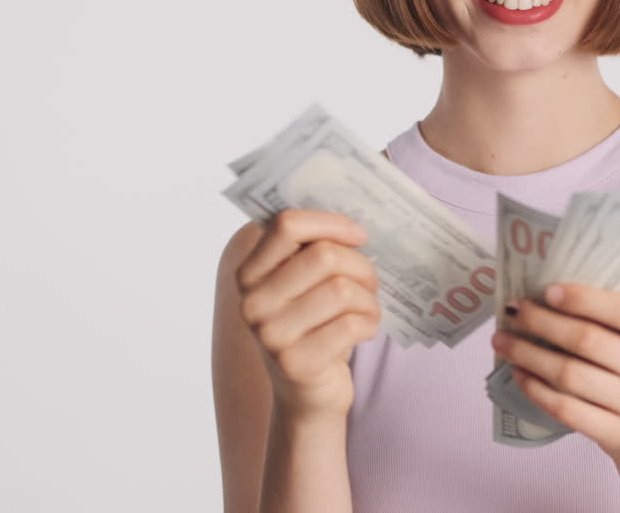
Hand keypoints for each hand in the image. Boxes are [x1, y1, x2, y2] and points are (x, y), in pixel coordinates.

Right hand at [236, 208, 380, 420]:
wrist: (308, 396)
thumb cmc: (313, 329)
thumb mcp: (301, 288)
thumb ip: (311, 252)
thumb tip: (352, 223)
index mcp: (249, 274)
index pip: (287, 225)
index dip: (330, 223)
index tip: (358, 235)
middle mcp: (252, 303)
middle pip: (324, 256)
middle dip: (360, 266)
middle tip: (370, 282)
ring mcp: (271, 336)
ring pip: (342, 289)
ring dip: (368, 298)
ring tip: (368, 309)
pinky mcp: (297, 363)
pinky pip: (351, 324)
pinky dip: (369, 323)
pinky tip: (365, 330)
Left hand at [491, 282, 619, 465]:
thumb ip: (612, 318)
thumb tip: (547, 293)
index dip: (585, 299)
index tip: (547, 290)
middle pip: (590, 342)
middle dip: (543, 323)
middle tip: (513, 311)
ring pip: (572, 376)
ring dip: (529, 354)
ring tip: (503, 341)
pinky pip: (568, 410)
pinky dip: (536, 389)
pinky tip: (519, 373)